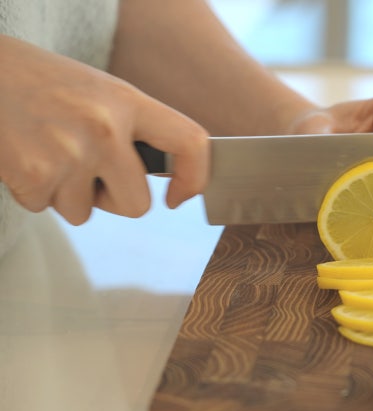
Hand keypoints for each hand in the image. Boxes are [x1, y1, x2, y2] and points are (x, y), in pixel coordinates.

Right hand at [0, 36, 208, 224]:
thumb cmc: (42, 83)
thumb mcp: (101, 92)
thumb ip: (134, 128)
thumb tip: (169, 174)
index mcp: (127, 101)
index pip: (190, 142)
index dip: (194, 178)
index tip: (179, 196)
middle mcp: (105, 128)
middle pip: (137, 205)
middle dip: (113, 199)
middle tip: (87, 170)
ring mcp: (70, 153)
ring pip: (85, 213)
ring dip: (67, 194)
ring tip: (49, 153)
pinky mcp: (34, 175)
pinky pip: (48, 208)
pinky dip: (36, 192)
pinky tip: (26, 157)